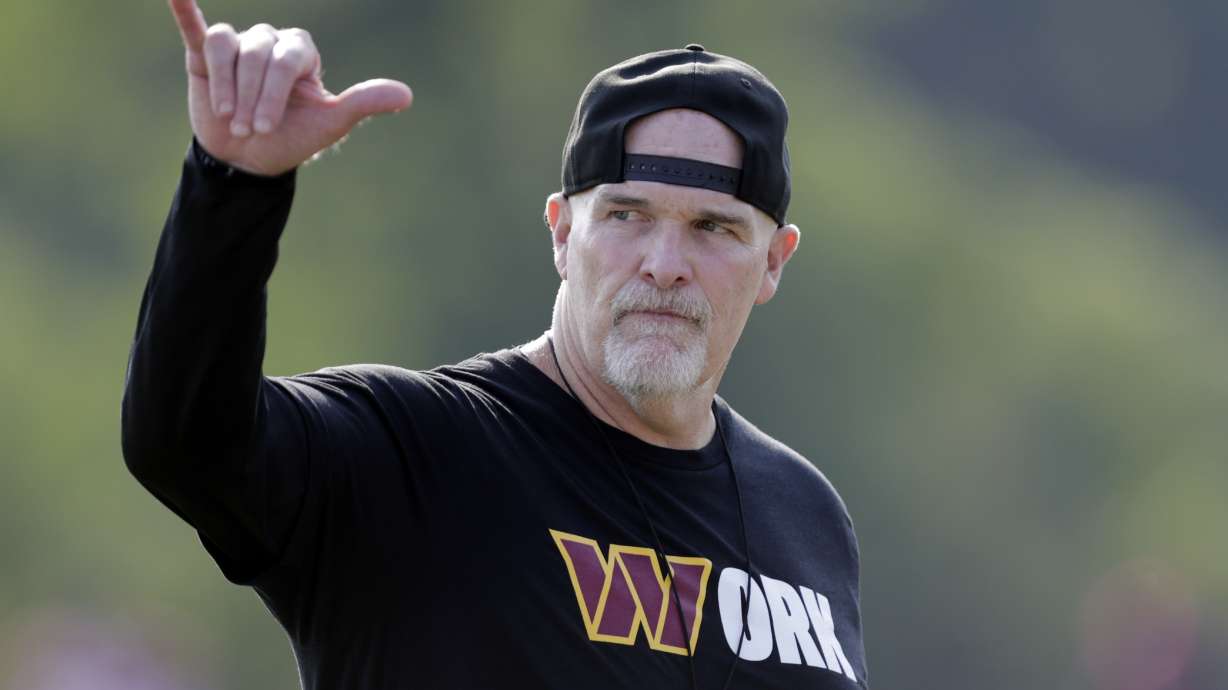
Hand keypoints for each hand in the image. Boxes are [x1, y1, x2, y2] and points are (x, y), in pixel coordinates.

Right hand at [169, 0, 412, 175]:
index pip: (286, 58)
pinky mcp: (205, 54)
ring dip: (224, 86)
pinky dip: (184, 9)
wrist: (250, 159)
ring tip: (227, 118)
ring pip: (226, 47)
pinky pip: (197, 27)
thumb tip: (407, 96)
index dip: (272, 92)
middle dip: (249, 96)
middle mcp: (270, 41)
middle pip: (256, 53)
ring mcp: (238, 46)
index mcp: (301, 52)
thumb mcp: (331, 124)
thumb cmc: (293, 138)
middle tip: (248, 129)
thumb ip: (364, 104)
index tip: (264, 127)